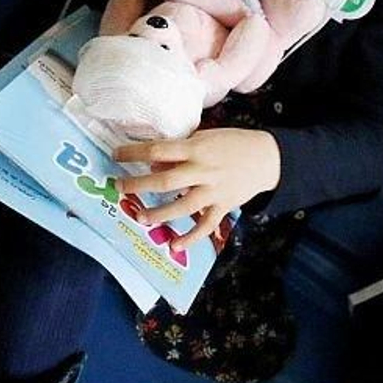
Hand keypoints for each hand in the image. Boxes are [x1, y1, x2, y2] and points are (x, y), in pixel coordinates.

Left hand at [114, 128, 281, 249]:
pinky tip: (175, 245)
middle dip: (138, 185)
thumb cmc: (230, 143)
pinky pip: (205, 226)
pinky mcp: (224, 206)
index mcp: (195, 148)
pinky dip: (191, 238)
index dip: (134, 153)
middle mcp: (202, 171)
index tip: (116, 154)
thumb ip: (179, 150)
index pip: (158, 150)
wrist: (267, 157)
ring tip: (140, 217)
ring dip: (159, 214)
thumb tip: (152, 164)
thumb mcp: (203, 137)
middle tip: (119, 187)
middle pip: (165, 181)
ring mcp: (213, 191)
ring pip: (182, 207)